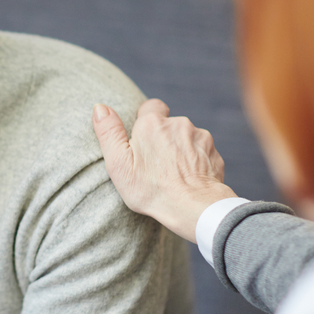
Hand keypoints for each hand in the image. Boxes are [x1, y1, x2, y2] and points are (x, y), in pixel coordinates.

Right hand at [92, 98, 237, 241]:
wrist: (193, 207)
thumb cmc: (151, 189)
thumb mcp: (119, 164)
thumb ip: (108, 132)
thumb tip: (99, 108)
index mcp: (152, 124)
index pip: (151, 106)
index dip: (146, 120)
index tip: (143, 139)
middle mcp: (179, 124)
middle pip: (169, 124)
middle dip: (163, 137)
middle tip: (155, 163)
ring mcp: (200, 137)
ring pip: (186, 138)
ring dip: (180, 149)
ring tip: (172, 173)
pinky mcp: (213, 153)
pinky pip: (201, 152)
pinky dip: (195, 161)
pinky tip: (188, 178)